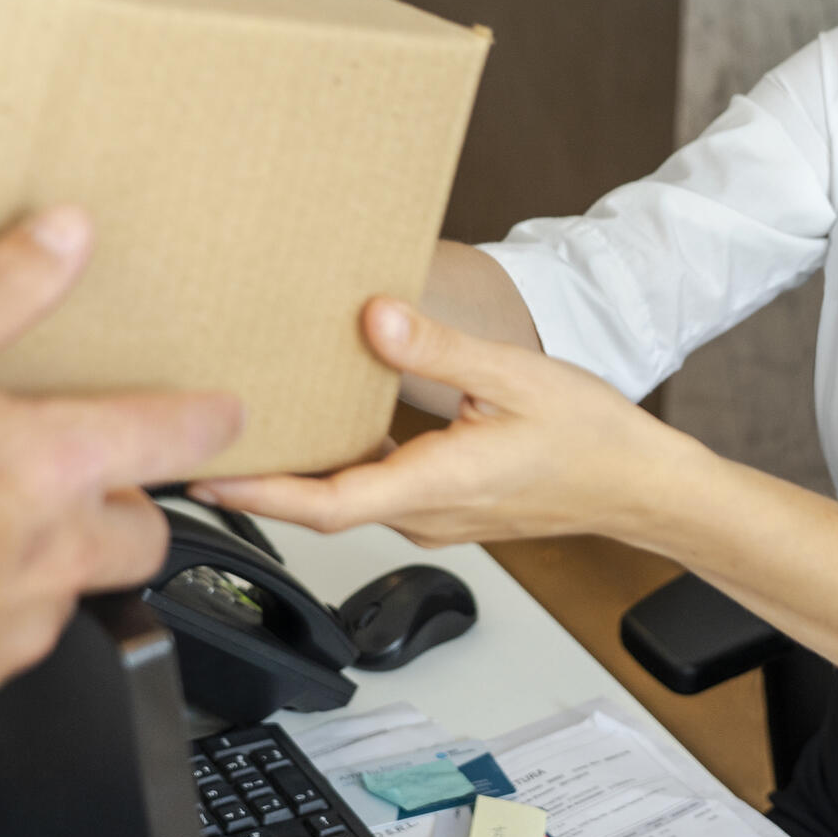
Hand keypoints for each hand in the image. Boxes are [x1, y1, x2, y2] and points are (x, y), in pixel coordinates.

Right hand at [0, 206, 243, 733]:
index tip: (224, 417)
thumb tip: (66, 233)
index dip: (209, 423)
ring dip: (49, 560)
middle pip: (144, 533)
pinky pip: (10, 642)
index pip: (174, 438)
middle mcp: (57, 552)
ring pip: (73, 589)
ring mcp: (21, 623)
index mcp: (53, 468)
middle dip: (127, 506)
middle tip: (78, 482)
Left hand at [192, 298, 703, 547]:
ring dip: (294, 472)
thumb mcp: (514, 376)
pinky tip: (323, 426)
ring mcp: (434, 516)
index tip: (202, 474)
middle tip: (195, 443)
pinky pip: (373, 491)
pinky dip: (335, 466)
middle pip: (318, 505)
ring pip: (344, 500)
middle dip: (255, 478)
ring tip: (247, 427)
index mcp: (437, 486)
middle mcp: (425, 513)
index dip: (256, 492)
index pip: (325, 504)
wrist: (642, 488)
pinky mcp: (444, 507)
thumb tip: (375, 320)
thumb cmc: (593, 441)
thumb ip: (438, 348)